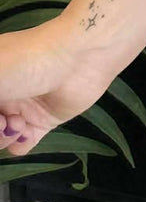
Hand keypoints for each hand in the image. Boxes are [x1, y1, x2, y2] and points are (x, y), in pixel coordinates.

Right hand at [0, 19, 112, 158]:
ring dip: (3, 136)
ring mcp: (20, 107)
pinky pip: (21, 144)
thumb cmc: (28, 59)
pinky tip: (27, 133)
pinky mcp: (42, 121)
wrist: (81, 57)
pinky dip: (20, 144)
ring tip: (19, 121)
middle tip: (3, 119)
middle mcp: (1, 93)